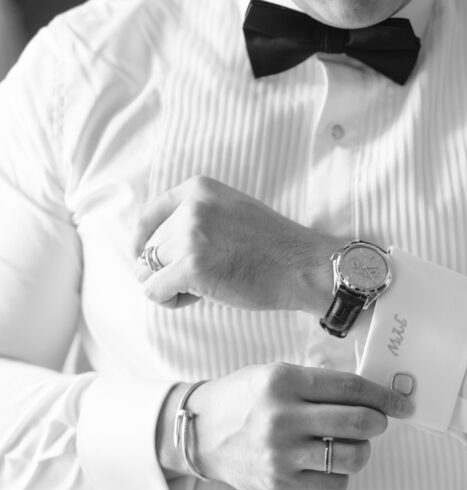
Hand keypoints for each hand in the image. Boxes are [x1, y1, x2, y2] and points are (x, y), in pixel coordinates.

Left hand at [133, 175, 338, 312]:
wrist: (302, 266)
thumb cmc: (271, 248)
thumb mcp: (230, 211)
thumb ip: (194, 218)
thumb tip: (149, 247)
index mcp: (198, 189)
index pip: (147, 217)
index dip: (141, 244)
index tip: (147, 260)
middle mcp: (191, 207)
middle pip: (148, 248)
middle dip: (166, 269)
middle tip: (200, 279)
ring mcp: (190, 235)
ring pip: (146, 270)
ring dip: (168, 286)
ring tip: (200, 289)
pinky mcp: (191, 266)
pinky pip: (154, 290)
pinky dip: (169, 301)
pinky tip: (196, 299)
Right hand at [159, 364, 412, 489]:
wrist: (199, 433)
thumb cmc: (244, 399)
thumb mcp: (275, 375)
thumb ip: (318, 383)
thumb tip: (370, 394)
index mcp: (286, 382)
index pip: (352, 387)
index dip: (385, 397)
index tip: (403, 404)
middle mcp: (284, 417)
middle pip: (359, 422)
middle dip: (379, 423)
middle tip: (377, 423)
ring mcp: (282, 454)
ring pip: (352, 456)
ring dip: (361, 450)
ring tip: (348, 444)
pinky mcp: (280, 483)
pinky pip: (335, 483)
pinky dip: (340, 474)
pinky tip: (326, 463)